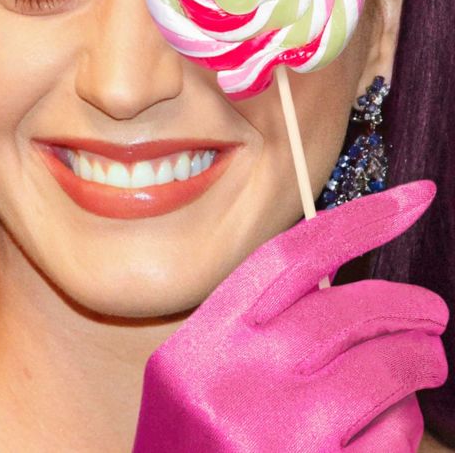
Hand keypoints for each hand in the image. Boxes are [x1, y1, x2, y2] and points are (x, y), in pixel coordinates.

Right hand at [132, 181, 447, 451]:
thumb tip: (334, 273)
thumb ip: (253, 327)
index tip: (413, 199)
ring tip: (422, 363)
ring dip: (418, 359)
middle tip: (433, 311)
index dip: (360, 219)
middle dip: (408, 303)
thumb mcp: (198, 380)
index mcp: (202, 346)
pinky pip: (394, 433)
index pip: (290, 256)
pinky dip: (404, 422)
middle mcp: (236, 383)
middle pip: (348, 309)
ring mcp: (278, 436)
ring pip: (386, 367)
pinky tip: (388, 424)